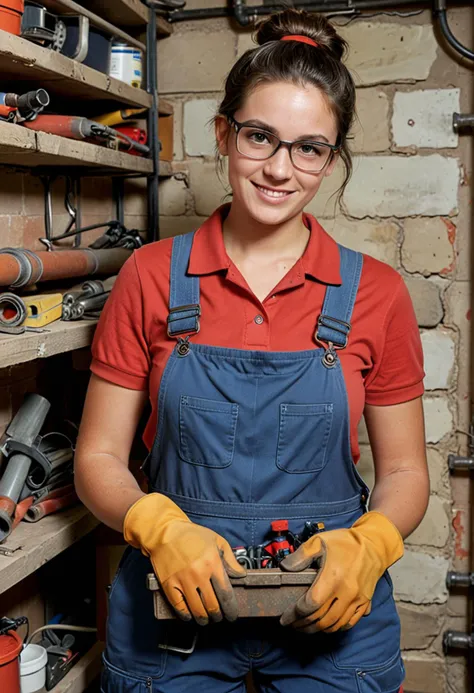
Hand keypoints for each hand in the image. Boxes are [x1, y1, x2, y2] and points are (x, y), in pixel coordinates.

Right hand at [123, 493, 245, 624]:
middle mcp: (199, 574)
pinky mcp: (169, 584)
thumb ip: (231, 559)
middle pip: (212, 605)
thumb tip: (241, 575)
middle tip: (220, 617)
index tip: (233, 614)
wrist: (164, 532)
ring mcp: (183, 581)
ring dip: (204, 619)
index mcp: (212, 562)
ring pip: (197, 610)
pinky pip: (179, 606)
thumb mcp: (217, 540)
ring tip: (206, 619)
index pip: (226, 593)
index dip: (231, 608)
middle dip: (218, 616)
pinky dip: (185, 615)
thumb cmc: (192, 535)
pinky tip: (190, 616)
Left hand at [279, 511, 402, 632]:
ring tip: (306, 627)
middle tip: (293, 624)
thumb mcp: (319, 541)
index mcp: (333, 577)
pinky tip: (326, 625)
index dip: (296, 614)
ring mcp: (357, 599)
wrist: (374, 545)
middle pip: (322, 619)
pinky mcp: (365, 603)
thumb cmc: (345, 542)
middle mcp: (346, 592)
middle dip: (304, 625)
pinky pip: (350, 623)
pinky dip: (336, 628)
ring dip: (318, 630)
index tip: (286, 618)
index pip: (311, 604)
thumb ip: (301, 556)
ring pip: (335, 624)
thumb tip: (285, 568)